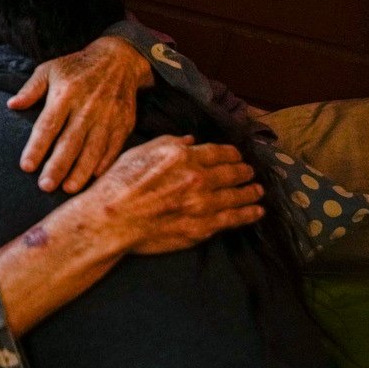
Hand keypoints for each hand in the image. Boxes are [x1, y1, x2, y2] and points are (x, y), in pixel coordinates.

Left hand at [9, 35, 151, 193]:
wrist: (119, 60)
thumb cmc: (76, 67)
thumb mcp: (49, 69)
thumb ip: (31, 89)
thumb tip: (11, 105)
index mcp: (65, 94)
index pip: (48, 125)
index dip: (37, 147)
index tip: (26, 166)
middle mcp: (87, 108)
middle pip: (70, 142)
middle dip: (57, 166)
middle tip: (45, 186)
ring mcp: (107, 117)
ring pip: (93, 149)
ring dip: (81, 171)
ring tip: (68, 189)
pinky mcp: (123, 124)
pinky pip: (114, 148)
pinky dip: (104, 165)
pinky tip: (94, 179)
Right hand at [85, 134, 265, 254]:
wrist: (111, 219)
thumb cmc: (118, 184)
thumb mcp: (138, 152)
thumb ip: (168, 142)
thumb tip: (190, 140)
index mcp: (183, 156)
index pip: (219, 152)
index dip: (232, 154)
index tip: (236, 156)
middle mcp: (197, 178)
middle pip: (232, 172)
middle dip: (244, 171)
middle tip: (249, 172)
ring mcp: (202, 204)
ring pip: (238, 195)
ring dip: (251, 191)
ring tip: (258, 190)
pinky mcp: (202, 227)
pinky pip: (234, 219)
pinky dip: (249, 214)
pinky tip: (257, 211)